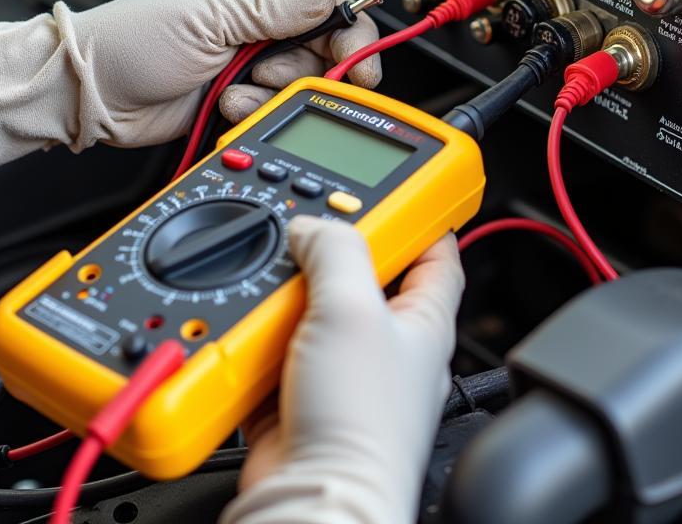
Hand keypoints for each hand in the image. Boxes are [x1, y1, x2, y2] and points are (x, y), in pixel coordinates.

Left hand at [0, 0, 380, 184]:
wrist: (89, 94)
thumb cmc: (130, 40)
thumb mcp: (208, 16)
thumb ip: (274, 10)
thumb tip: (329, 3)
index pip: (321, 3)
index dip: (347, 29)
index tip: (356, 57)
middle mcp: (253, 26)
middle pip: (319, 47)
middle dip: (310, 66)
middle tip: (281, 73)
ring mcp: (244, 65)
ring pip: (297, 83)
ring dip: (275, 90)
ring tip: (238, 86)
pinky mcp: (234, 100)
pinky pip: (270, 109)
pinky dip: (255, 110)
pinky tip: (227, 103)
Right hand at [220, 217, 463, 523]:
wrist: (311, 500)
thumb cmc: (360, 426)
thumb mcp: (353, 311)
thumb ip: (335, 251)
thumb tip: (312, 225)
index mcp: (423, 321)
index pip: (436, 253)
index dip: (419, 216)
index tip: (395, 188)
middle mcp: (384, 344)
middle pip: (361, 272)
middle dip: (331, 247)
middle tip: (308, 225)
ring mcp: (339, 368)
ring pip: (311, 306)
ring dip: (286, 289)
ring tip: (271, 274)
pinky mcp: (295, 391)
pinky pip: (274, 343)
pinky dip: (256, 329)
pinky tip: (246, 321)